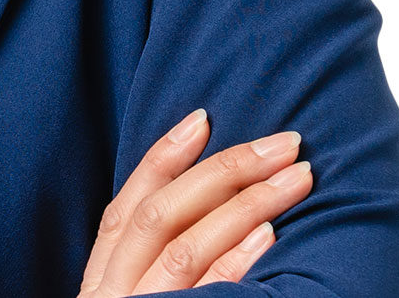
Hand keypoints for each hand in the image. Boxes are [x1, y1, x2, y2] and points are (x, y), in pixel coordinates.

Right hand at [77, 109, 312, 293]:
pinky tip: (270, 233)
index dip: (162, 158)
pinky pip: (210, 292)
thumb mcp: (134, 297)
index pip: (127, 206)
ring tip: (296, 178)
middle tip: (283, 143)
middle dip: (224, 171)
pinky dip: (237, 259)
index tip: (203, 118)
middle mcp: (111, 292)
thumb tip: (211, 202)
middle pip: (161, 215)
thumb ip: (153, 265)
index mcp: (102, 280)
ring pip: (187, 246)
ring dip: (245, 205)